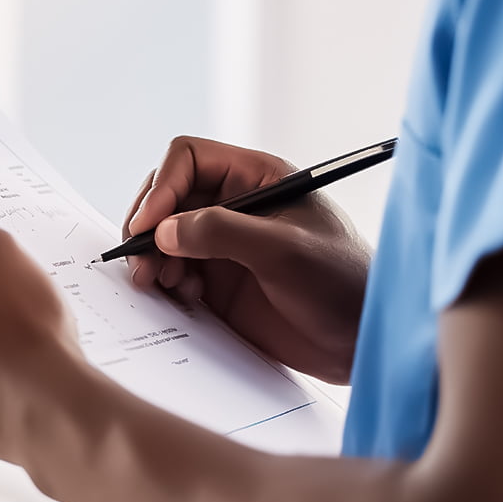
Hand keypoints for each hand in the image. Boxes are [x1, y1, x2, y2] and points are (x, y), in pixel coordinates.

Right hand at [123, 137, 370, 383]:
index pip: (190, 159)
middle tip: (141, 261)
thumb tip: (164, 230)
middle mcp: (236, 206)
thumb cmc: (341, 283)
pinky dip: (165, 283)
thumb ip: (221, 231)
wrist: (362, 342)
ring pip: (164, 237)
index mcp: (258, 178)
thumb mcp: (282, 250)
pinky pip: (174, 273)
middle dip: (148, 226)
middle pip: (168, 197)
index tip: (148, 226)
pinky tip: (182, 298)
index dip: (163, 186)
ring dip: (152, 258)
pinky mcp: (220, 283)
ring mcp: (225, 246)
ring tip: (155, 284)